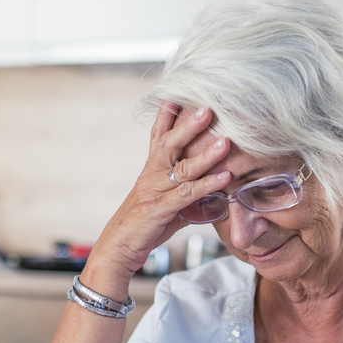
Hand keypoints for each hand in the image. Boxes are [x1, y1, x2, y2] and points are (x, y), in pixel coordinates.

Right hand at [82, 103, 231, 295]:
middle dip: (189, 124)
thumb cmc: (143, 226)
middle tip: (208, 107)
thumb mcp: (166, 205)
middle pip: (169, 143)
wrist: (117, 249)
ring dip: (205, 154)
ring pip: (182, 167)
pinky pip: (187, 194)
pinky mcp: (160, 209)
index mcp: (151, 169)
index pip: (158, 135)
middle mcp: (151, 175)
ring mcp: (155, 191)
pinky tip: (225, 177)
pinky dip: (208, 185)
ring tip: (225, 142)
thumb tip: (211, 191)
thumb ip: (186, 194)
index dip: (167, 114)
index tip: (180, 92)